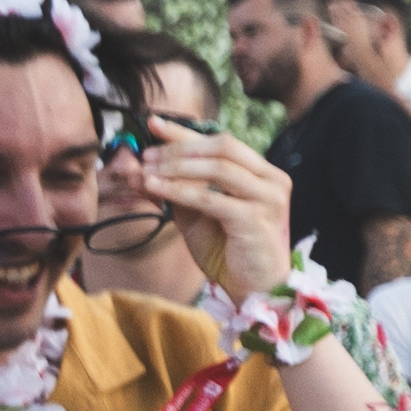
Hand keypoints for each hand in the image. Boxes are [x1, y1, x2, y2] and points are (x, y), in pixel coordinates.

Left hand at [142, 123, 295, 303]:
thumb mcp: (196, 214)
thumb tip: (139, 168)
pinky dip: (180, 191)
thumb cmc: (228, 250)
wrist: (254, 288)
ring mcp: (268, 199)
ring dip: (177, 166)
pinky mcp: (256, 220)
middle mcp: (272, 180)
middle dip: (179, 148)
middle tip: (146, 155)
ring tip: (146, 171)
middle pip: (223, 147)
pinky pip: (212, 198)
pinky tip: (155, 188)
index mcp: (262, 174)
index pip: (221, 142)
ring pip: (218, 168)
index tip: (152, 122)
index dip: (185, 131)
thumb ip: (176, 189)